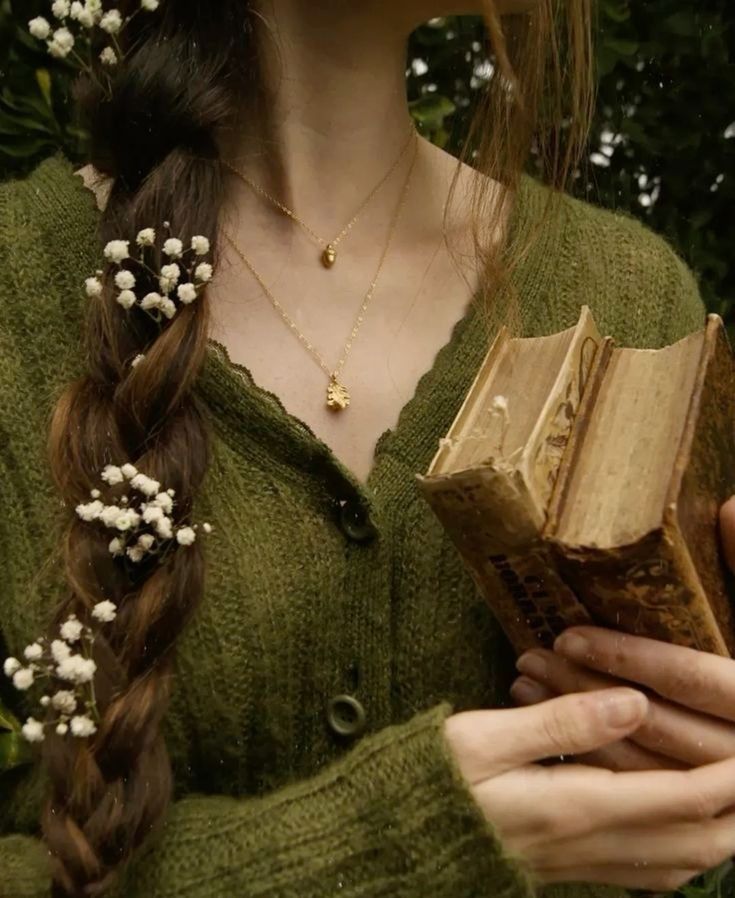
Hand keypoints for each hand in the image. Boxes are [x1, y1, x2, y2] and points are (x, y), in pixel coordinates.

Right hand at [444, 689, 734, 890]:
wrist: (392, 843)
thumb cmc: (430, 783)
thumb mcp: (483, 738)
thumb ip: (561, 722)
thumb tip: (633, 702)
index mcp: (574, 807)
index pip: (681, 798)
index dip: (729, 775)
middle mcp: (587, 845)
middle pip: (694, 842)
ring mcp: (578, 866)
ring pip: (677, 865)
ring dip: (717, 836)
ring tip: (732, 802)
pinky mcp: (565, 871)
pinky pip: (645, 877)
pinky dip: (680, 856)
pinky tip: (677, 836)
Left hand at [508, 496, 734, 771]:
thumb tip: (727, 506)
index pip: (690, 678)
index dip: (627, 658)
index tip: (567, 637)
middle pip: (654, 722)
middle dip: (584, 691)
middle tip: (528, 660)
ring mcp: (726, 783)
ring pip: (645, 763)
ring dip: (579, 729)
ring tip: (526, 688)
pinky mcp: (706, 797)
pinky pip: (647, 789)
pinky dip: (599, 761)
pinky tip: (556, 731)